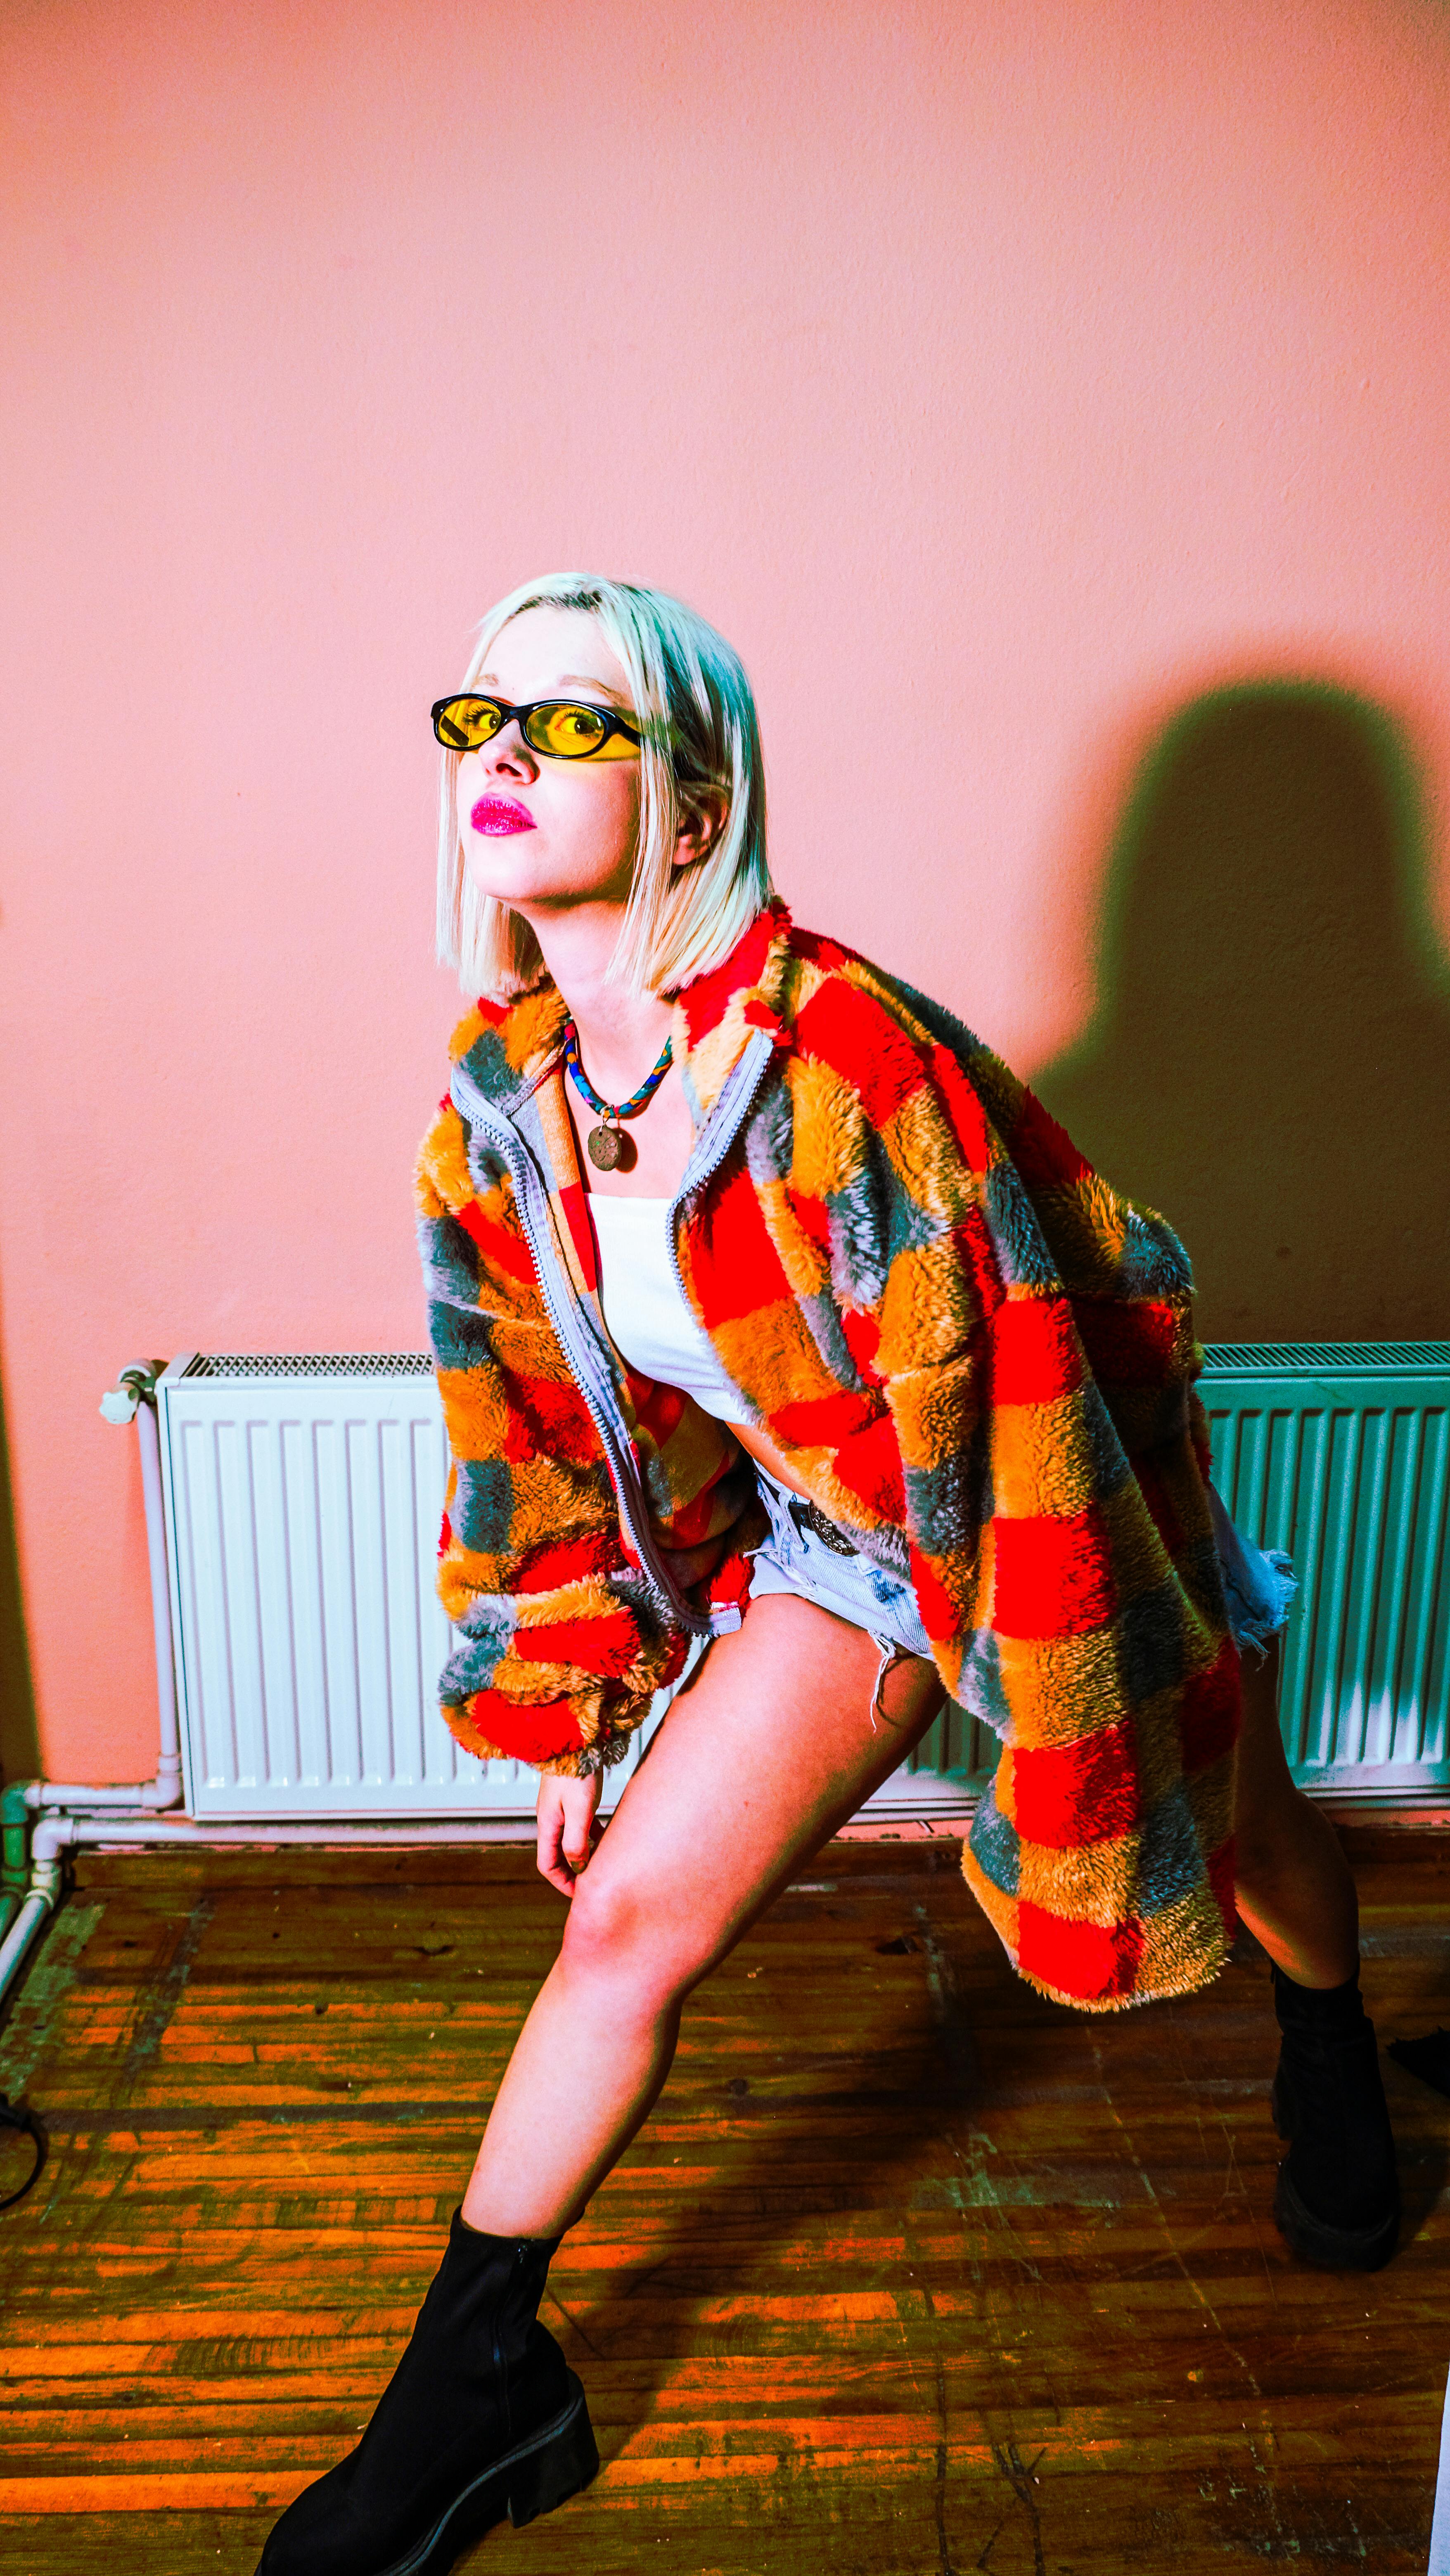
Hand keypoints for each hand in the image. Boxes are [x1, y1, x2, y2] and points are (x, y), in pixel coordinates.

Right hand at [536, 1769, 603, 1897]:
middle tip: (595, 1883)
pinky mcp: (573, 1799)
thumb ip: (577, 1840)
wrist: (575, 1736)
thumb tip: (580, 1867)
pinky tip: (608, 1836)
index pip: (547, 1865)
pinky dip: (592, 1835)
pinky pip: (581, 1825)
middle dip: (573, 1873)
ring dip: (584, 1854)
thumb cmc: (576, 1770)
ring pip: (570, 1841)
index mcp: (547, 1824)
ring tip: (605, 1863)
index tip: (581, 1894)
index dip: (562, 1882)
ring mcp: (561, 1809)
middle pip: (557, 1856)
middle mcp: (551, 1819)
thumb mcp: (579, 1808)